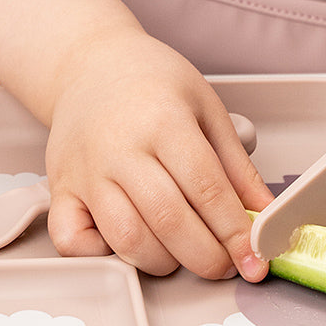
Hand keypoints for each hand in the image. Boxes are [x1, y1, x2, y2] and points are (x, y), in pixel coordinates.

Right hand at [43, 30, 273, 280]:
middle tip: (225, 264)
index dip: (235, 231)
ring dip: (163, 262)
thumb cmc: (151, 81)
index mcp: (163, 120)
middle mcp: (120, 148)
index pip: (206, 188)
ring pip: (125, 238)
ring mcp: (85, 171)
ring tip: (182, 252)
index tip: (255, 257)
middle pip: (168, 220)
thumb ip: (236, 165)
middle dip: (207, 257)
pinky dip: (103, 256)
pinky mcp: (60, 188)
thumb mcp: (206, 106)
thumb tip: (265, 214)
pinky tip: (128, 245)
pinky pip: (72, 241)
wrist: (91, 61)